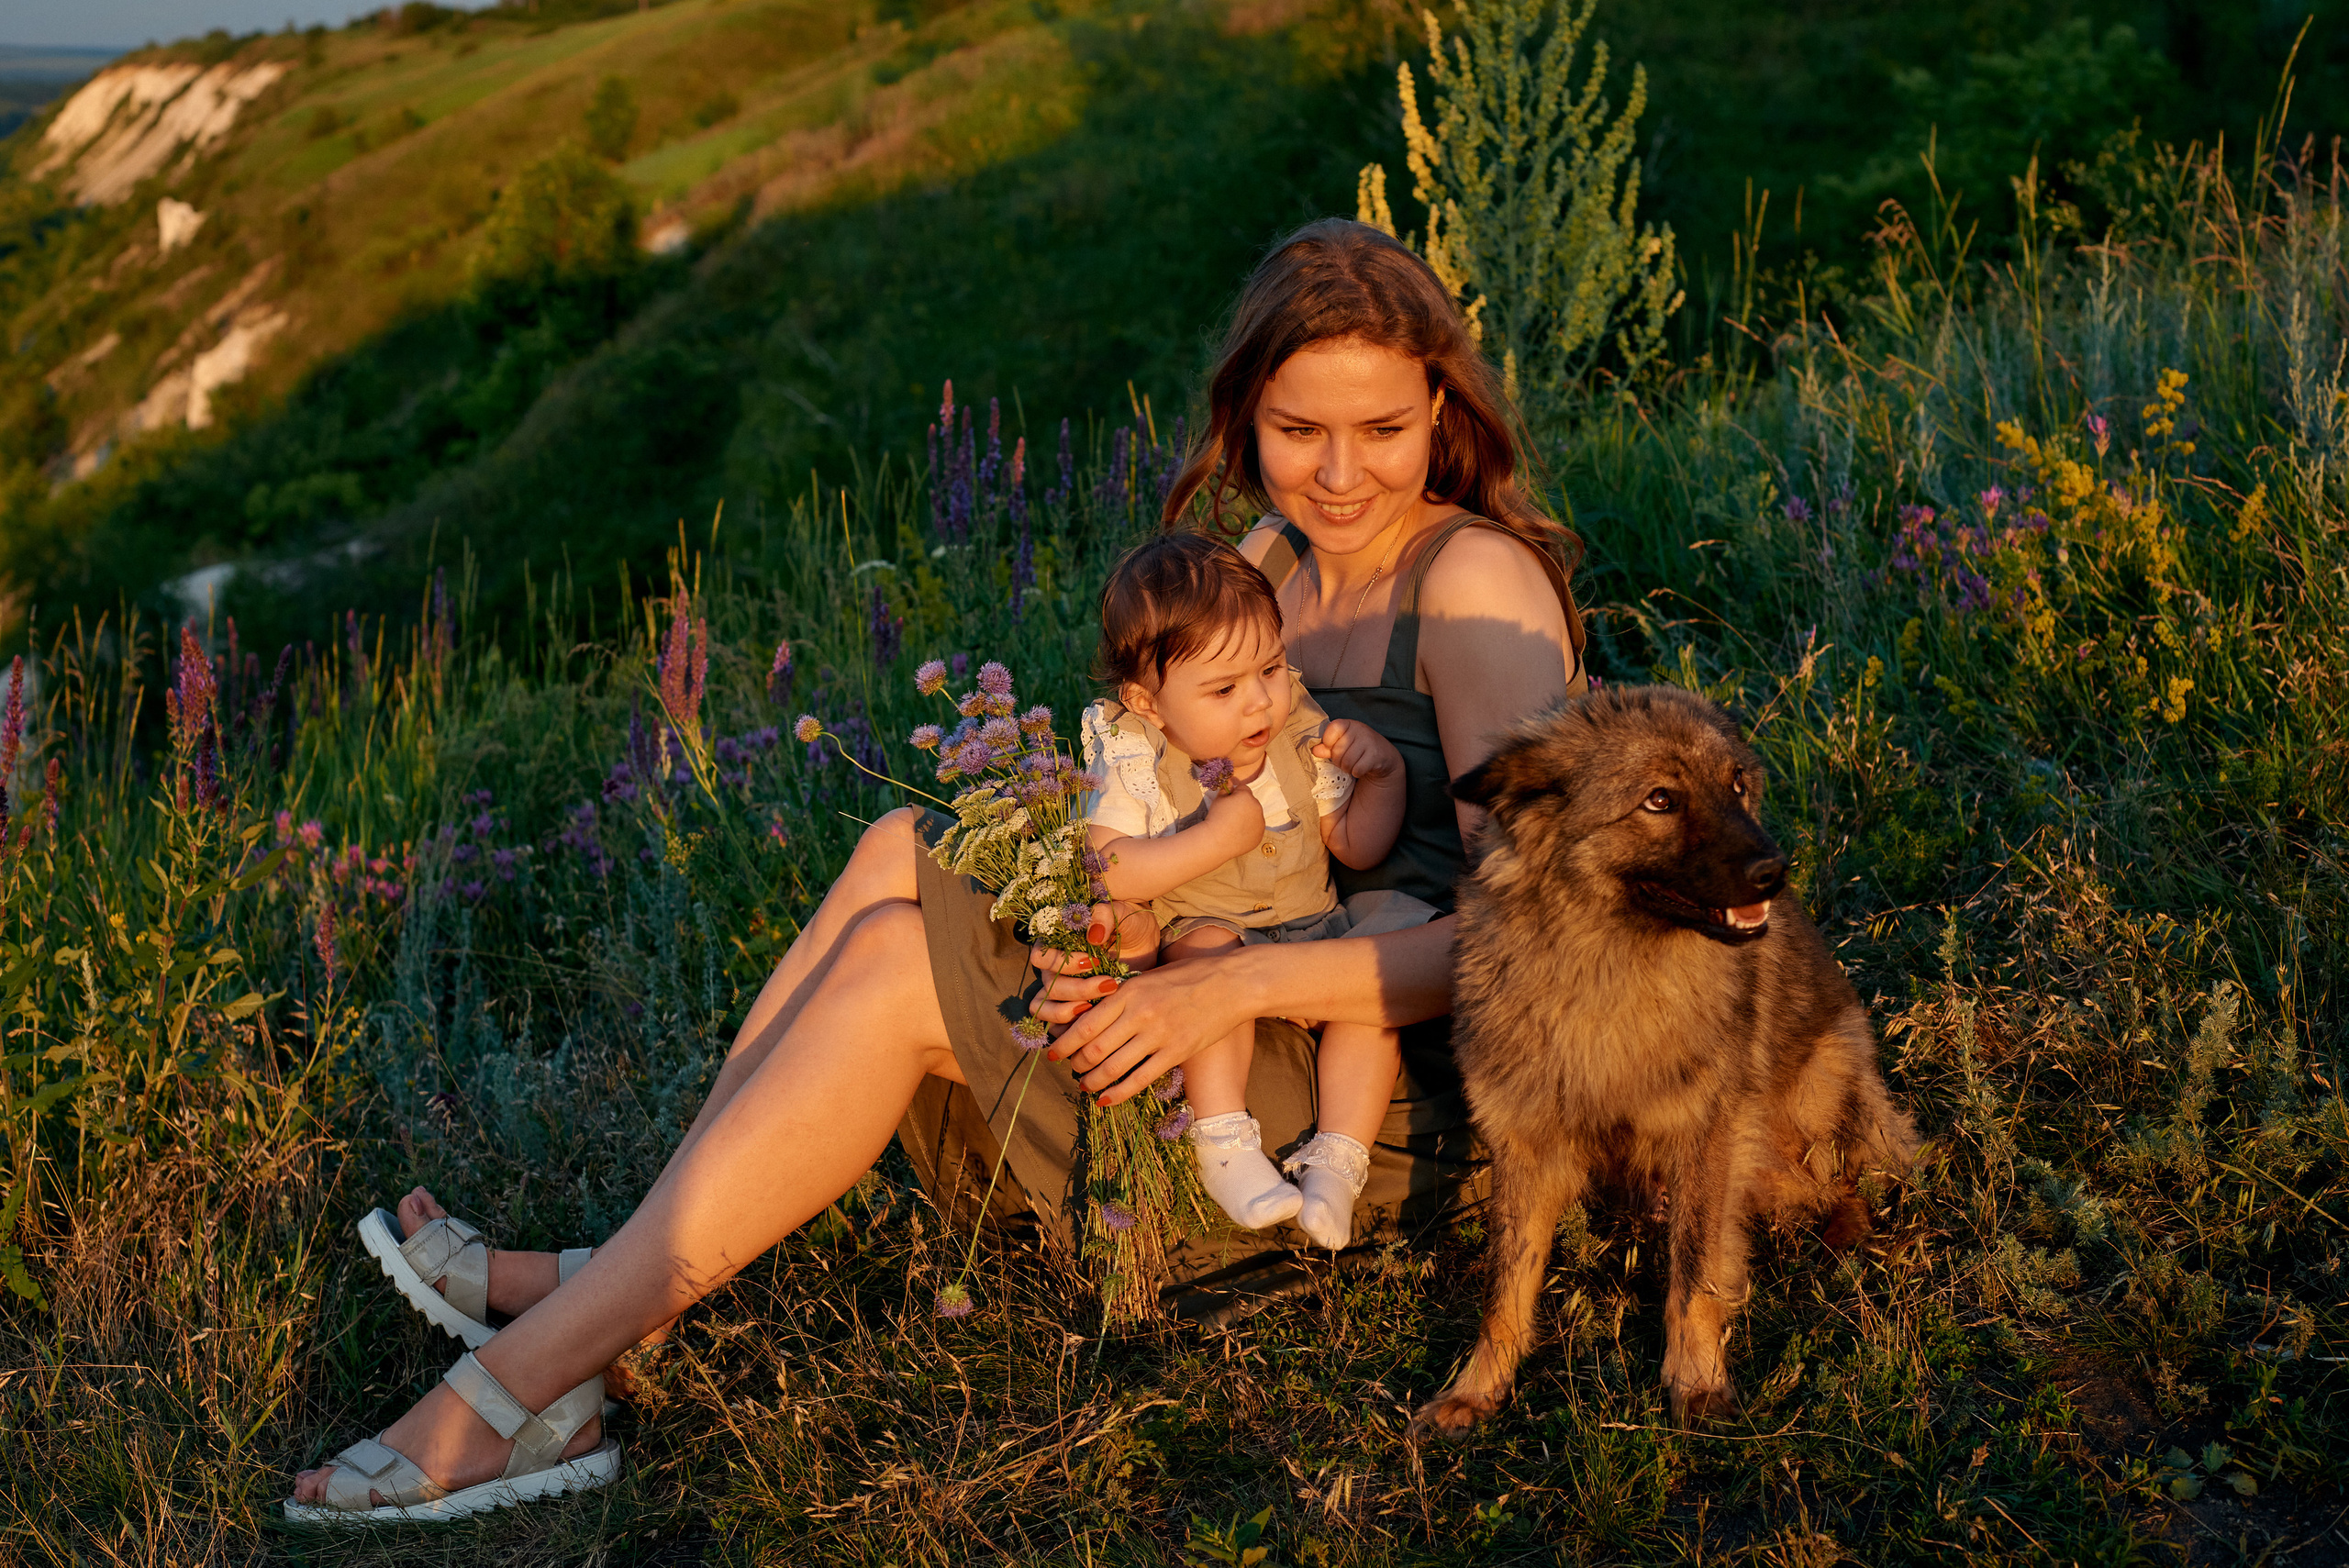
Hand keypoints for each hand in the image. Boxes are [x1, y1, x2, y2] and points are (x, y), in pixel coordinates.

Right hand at [1029, 901, 1157, 1027]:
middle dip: (1077, 989)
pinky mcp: (1071, 1007)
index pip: (1041, 957)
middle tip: (1109, 985)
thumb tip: (1093, 936)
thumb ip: (1104, 916)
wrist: (1144, 945)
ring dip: (1067, 1012)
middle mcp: (1052, 968)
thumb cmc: (1128, 924)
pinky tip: (1093, 1020)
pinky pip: (1055, 1024)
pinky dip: (1068, 1027)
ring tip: (1095, 1007)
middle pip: (1049, 986)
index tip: (1092, 961)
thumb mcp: (1120, 913)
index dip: (1063, 963)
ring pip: (1043, 1008)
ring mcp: (1060, 990)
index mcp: (1055, 943)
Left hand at [1043, 945, 1260, 1103]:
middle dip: (1077, 1064)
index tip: (1055, 1053)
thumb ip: (1122, 996)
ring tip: (1086, 1086)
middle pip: (1094, 1048)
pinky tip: (1106, 1099)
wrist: (1231, 984)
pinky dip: (1119, 1092)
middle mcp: (1139, 1014)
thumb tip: (1093, 1014)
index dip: (1065, 1043)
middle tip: (1072, 1070)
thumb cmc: (1189, 976)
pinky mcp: (1176, 1052)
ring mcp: (1158, 1035)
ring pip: (1114, 1067)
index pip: (1085, 1024)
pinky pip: (1140, 1078)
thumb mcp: (1149, 977)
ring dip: (1094, 1081)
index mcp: (1128, 992)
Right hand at [1204, 776, 1265, 847]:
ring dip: (1248, 817)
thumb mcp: (1218, 799)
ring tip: (1234, 825)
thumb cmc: (1216, 817)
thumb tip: (1231, 782)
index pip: (1244, 788)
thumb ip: (1226, 788)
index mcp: (1247, 796)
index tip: (1228, 801)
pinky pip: (1256, 828)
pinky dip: (1250, 829)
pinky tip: (1238, 833)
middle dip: (1243, 805)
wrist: (1216, 840)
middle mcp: (1257, 807)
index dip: (1235, 793)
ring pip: (1255, 815)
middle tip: (1230, 815)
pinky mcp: (1260, 835)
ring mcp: (1260, 822)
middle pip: (1251, 802)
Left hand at [1313, 720, 1399, 782]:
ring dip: (1347, 768)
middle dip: (1338, 760)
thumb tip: (1314, 750)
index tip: (1332, 747)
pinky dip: (1356, 772)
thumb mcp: (1342, 743)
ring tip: (1353, 763)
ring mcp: (1369, 742)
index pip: (1332, 728)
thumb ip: (1327, 747)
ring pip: (1346, 762)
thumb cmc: (1357, 748)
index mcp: (1349, 724)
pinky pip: (1357, 769)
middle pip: (1338, 751)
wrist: (1383, 755)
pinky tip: (1361, 767)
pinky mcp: (1376, 756)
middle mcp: (1360, 730)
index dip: (1328, 741)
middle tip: (1346, 758)